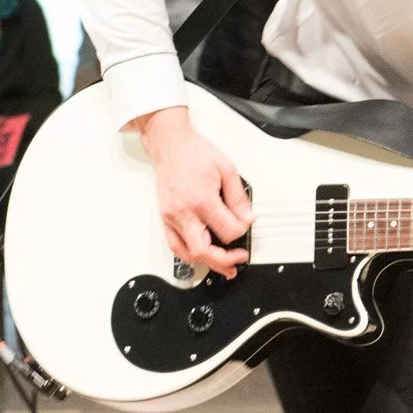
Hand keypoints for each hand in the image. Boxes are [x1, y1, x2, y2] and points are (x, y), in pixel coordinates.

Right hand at [138, 108, 253, 279]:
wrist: (171, 145)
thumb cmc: (195, 153)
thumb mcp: (227, 169)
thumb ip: (238, 197)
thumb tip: (247, 217)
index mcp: (202, 200)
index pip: (227, 230)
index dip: (242, 230)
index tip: (246, 224)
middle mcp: (184, 212)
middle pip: (204, 250)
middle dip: (224, 260)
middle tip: (238, 260)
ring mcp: (171, 217)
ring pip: (187, 252)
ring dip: (206, 262)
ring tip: (223, 266)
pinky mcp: (165, 218)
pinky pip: (174, 244)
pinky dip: (188, 254)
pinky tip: (201, 255)